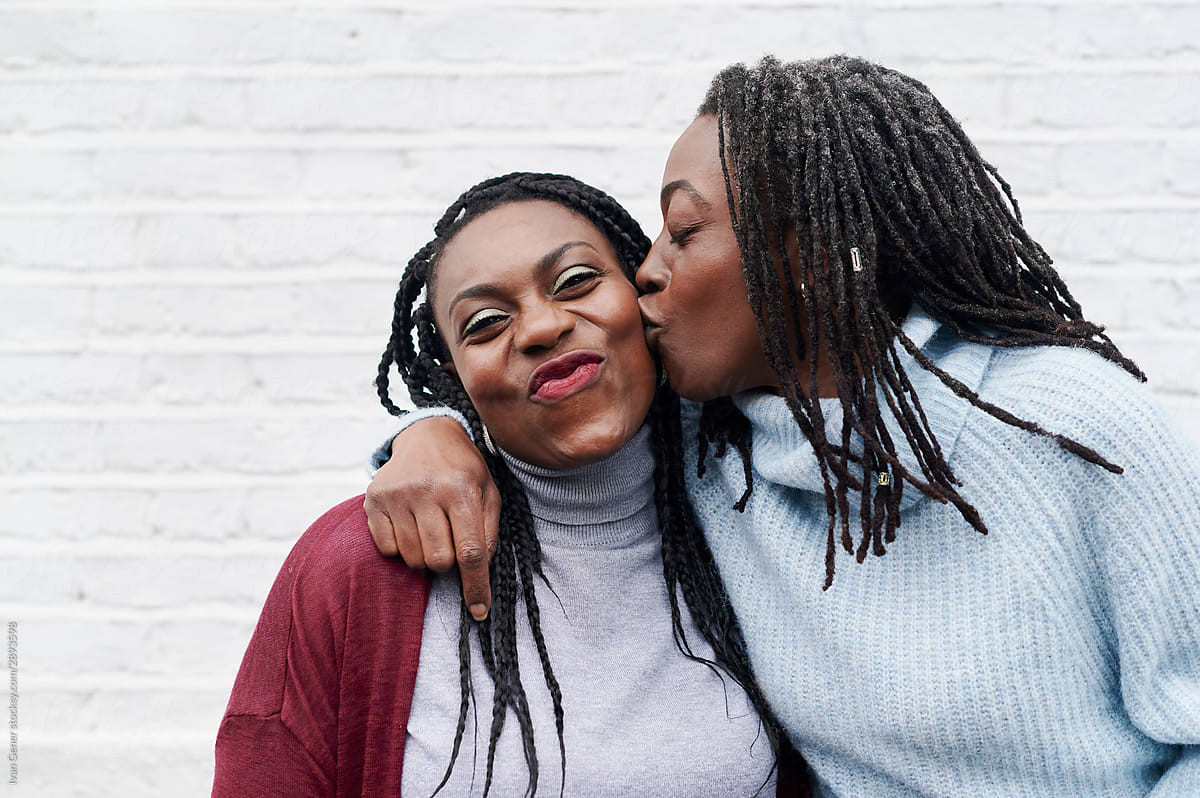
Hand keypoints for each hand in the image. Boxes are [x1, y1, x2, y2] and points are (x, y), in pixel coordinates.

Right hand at [363, 416, 499, 620]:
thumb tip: (480, 570)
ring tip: (431, 531)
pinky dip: (401, 547)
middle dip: (448, 563)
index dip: (476, 586)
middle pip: (438, 560)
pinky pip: (387, 549)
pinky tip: (410, 526)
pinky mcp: (373, 500)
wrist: (426, 435)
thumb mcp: (489, 492)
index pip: (470, 550)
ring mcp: (396, 495)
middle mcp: (426, 490)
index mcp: (459, 488)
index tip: (479, 611)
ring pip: (412, 558)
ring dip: (425, 556)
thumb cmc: (463, 469)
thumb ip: (489, 531)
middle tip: (450, 542)